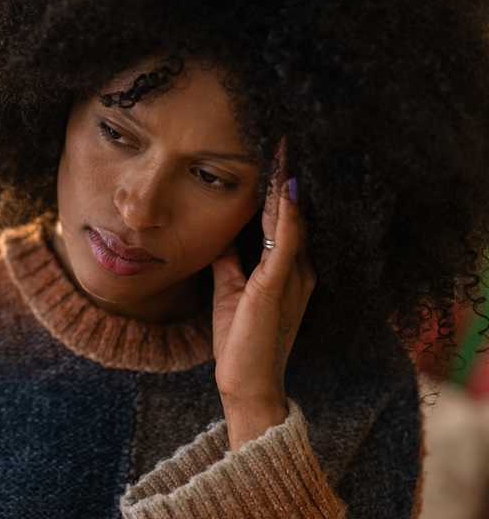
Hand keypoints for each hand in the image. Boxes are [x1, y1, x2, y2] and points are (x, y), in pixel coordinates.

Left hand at [210, 138, 316, 447]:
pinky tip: (285, 189)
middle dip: (285, 174)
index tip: (271, 151)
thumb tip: (221, 232)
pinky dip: (287, 214)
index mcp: (287, 269)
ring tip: (283, 149)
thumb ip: (231, 259)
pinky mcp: (277, 287)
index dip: (277, 184)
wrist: (246, 383)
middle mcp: (298, 268)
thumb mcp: (230, 288)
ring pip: (291, 219)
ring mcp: (291, 277)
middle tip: (282, 135)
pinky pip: (286, 243)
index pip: (283, 217)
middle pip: (291, 211)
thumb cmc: (239, 339)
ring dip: (286, 184)